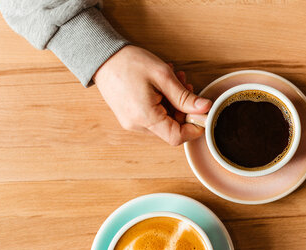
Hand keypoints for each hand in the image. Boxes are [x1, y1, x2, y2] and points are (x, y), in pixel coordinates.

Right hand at [93, 45, 211, 145]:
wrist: (101, 56)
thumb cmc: (128, 63)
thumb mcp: (163, 76)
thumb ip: (184, 96)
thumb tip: (204, 108)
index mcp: (145, 117)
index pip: (176, 137)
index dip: (193, 128)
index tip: (201, 114)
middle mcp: (137, 125)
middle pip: (171, 128)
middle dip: (184, 110)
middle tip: (187, 87)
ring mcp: (132, 122)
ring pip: (163, 121)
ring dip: (174, 103)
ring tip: (175, 81)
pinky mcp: (129, 117)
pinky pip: (153, 116)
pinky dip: (162, 103)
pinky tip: (163, 86)